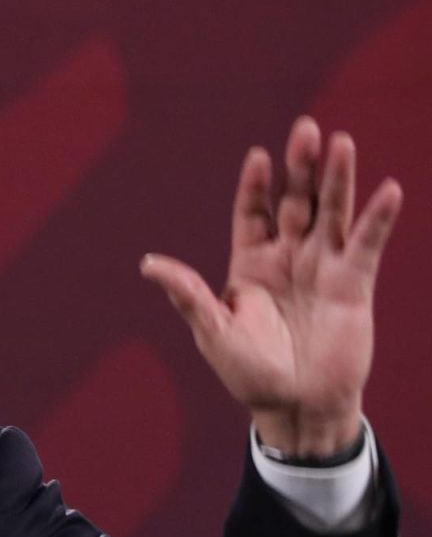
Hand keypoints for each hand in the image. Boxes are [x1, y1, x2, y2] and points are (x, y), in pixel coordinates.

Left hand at [141, 116, 402, 456]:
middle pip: (295, 202)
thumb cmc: (250, 373)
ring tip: (341, 142)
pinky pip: (365, 245)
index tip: (258, 157)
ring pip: (332, 213)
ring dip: (338, 179)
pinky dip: (376, 218)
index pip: (252, 213)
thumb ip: (188, 295)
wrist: (296, 407)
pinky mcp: (353, 285)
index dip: (255, 186)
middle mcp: (287, 257)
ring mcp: (322, 267)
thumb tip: (149, 264)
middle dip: (300, 168)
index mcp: (249, 264)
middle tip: (305, 129)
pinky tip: (387, 190)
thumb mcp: (213, 332)